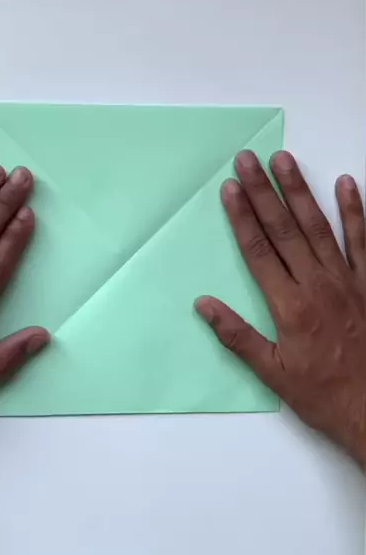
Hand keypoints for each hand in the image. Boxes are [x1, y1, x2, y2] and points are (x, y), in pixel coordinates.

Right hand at [195, 151, 365, 464]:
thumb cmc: (324, 394)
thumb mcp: (273, 374)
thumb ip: (237, 336)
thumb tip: (203, 304)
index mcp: (290, 306)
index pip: (258, 250)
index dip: (241, 217)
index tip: (229, 188)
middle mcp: (317, 285)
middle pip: (284, 229)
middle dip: (263, 192)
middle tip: (247, 159)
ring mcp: (347, 280)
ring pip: (319, 226)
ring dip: (300, 191)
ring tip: (284, 160)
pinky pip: (362, 241)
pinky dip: (355, 211)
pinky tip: (346, 183)